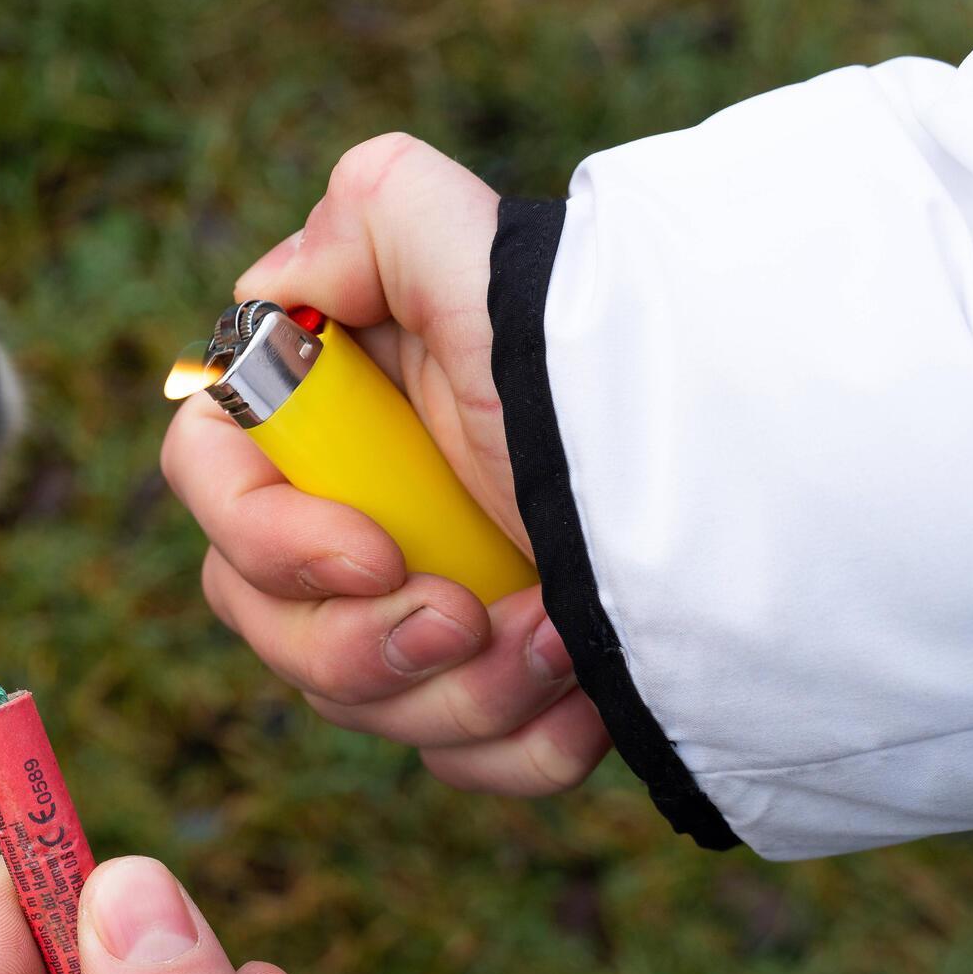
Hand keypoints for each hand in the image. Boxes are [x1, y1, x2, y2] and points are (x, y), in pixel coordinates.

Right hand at [161, 133, 609, 794]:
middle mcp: (354, 509)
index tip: (375, 554)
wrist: (762, 494)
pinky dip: (521, 747)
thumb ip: (375, 213)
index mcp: (328, 412)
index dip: (266, 536)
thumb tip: (284, 280)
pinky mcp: (489, 688)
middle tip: (471, 617)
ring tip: (566, 643)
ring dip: (461, 693)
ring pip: (355, 700)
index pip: (210, 477)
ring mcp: (417, 606)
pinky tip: (591, 700)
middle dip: (362, 643)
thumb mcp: (491, 264)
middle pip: (262, 616)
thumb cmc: (609, 372)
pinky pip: (452, 760)